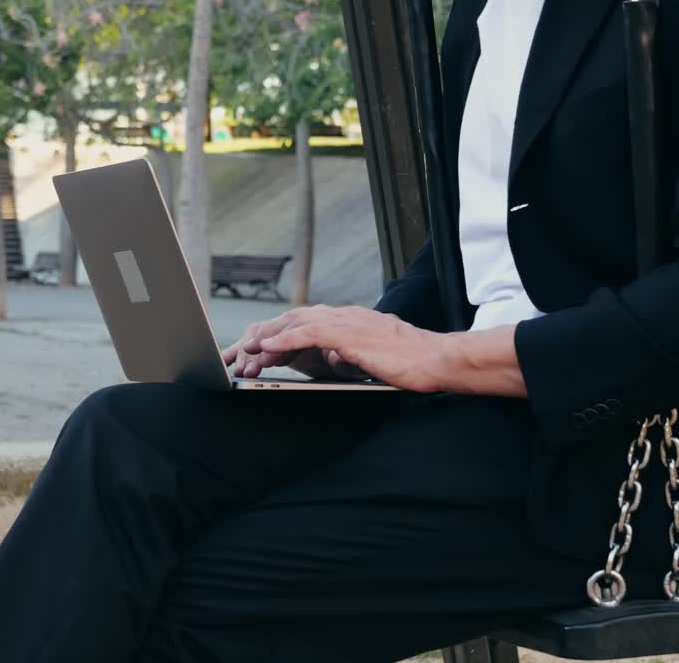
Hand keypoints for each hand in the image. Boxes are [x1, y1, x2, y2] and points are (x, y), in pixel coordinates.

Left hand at [252, 305, 451, 392]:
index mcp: (348, 321)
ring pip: (295, 323)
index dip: (278, 337)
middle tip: (241, 354)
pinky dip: (284, 339)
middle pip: (293, 319)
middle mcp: (344, 315)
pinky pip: (308, 333)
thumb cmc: (410, 363)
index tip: (258, 353)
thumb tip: (334, 361)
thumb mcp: (370, 359)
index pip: (304, 324)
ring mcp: (346, 322)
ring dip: (268, 339)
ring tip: (247, 354)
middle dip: (264, 336)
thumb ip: (349, 355)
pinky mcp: (348, 333)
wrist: (436, 359)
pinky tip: (268, 348)